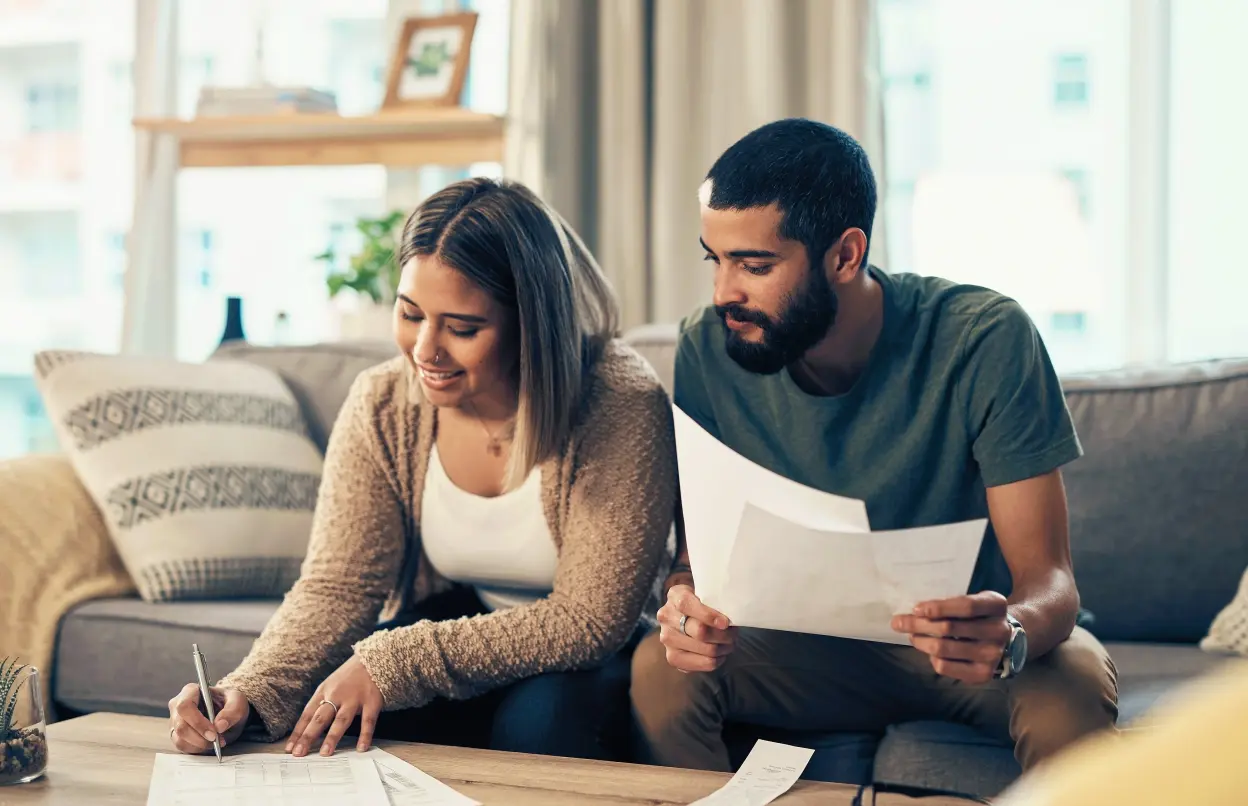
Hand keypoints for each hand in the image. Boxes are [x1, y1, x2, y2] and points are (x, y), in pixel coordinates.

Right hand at [168, 684, 249, 754]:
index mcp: (190, 691)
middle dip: (200, 737)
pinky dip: (196, 749)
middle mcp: (177, 706)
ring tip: (216, 742)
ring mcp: (175, 721)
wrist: (227, 713)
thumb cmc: (229, 703)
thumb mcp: (238, 702)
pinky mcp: (176, 735)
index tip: (214, 733)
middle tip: (217, 741)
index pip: (185, 706)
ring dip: (199, 745)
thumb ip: (232, 711)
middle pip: (181, 726)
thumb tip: (220, 726)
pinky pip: (181, 746)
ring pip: (179, 739)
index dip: (197, 722)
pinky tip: (208, 744)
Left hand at [287, 654, 382, 756]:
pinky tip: (361, 748)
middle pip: (320, 718)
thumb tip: (308, 730)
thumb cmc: (349, 677)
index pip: (307, 714)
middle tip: (299, 753)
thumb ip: (322, 704)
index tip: (289, 749)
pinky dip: (365, 735)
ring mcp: (354, 698)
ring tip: (325, 753)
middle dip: (308, 736)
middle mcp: (337, 695)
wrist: (373, 659)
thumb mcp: (330, 685)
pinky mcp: (372, 701)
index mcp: (323, 691)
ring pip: (341, 720)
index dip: (298, 732)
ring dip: (332, 737)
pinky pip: (368, 721)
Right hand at [658, 583, 736, 672]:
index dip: (709, 615)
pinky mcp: (673, 657)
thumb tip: (729, 618)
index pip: (687, 605)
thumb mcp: (706, 591)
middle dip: (723, 635)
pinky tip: (720, 654)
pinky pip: (703, 663)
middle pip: (700, 631)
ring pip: (705, 650)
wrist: (685, 614)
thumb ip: (715, 599)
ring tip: (729, 643)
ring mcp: (667, 638)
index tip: (725, 623)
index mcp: (675, 595)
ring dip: (723, 648)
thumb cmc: (702, 602)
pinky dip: (717, 660)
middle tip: (733, 634)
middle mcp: (666, 617)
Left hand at [891, 591, 1011, 683]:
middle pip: (949, 628)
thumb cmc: (980, 615)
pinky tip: (929, 650)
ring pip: (943, 648)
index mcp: (996, 605)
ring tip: (911, 636)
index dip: (938, 607)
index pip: (965, 606)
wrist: (1006, 640)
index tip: (916, 608)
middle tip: (898, 622)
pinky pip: (946, 667)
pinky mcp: (983, 674)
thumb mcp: (974, 600)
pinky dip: (932, 657)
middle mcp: (999, 631)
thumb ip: (952, 603)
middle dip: (918, 624)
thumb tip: (915, 611)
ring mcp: (992, 655)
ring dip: (920, 641)